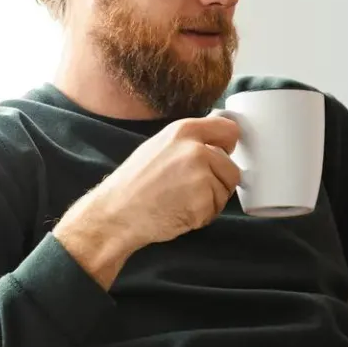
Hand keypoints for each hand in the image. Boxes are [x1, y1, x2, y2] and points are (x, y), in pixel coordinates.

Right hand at [53, 115, 242, 287]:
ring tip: (181, 201)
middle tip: (189, 190)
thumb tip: (216, 139)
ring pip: (225, 191)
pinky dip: (202, 217)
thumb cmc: (133, 184)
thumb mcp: (159, 146)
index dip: (228, 147)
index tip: (222, 155)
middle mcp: (195, 149)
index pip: (229, 130)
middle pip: (231, 168)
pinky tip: (179, 212)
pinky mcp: (202, 202)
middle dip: (218, 182)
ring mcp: (200, 176)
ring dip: (210, 201)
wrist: (116, 214)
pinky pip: (215, 211)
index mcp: (183, 131)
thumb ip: (189, 141)